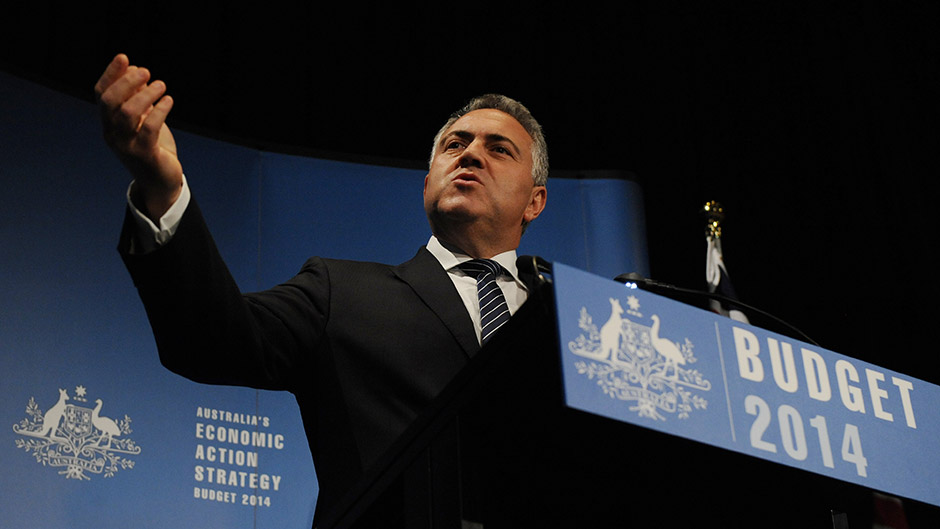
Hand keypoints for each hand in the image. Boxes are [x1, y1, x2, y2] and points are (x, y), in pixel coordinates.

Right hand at [95, 53, 181, 220]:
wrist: (160, 181)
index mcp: (108, 123)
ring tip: (161, 85)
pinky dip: (159, 111)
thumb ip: (137, 97)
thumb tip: (136, 69)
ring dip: (145, 95)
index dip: (110, 74)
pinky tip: (169, 101)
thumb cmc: (152, 146)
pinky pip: (148, 129)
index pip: (101, 94)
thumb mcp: (142, 119)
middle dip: (127, 82)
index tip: (124, 57)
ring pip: (128, 114)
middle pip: (110, 102)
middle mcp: (112, 134)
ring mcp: (126, 146)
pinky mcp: (144, 155)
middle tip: (147, 72)